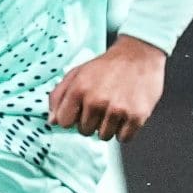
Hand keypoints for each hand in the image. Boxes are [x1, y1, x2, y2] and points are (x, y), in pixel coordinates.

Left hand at [47, 34, 165, 141]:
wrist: (139, 54)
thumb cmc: (107, 65)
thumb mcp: (77, 73)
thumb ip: (59, 96)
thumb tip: (52, 121)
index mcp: (79, 89)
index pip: (64, 122)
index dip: (72, 117)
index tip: (81, 109)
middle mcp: (97, 100)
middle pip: (85, 131)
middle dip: (91, 121)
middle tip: (102, 104)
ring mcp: (117, 109)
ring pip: (104, 136)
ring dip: (109, 126)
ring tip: (115, 107)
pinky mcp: (137, 116)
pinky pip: (123, 138)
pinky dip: (125, 130)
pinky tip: (126, 113)